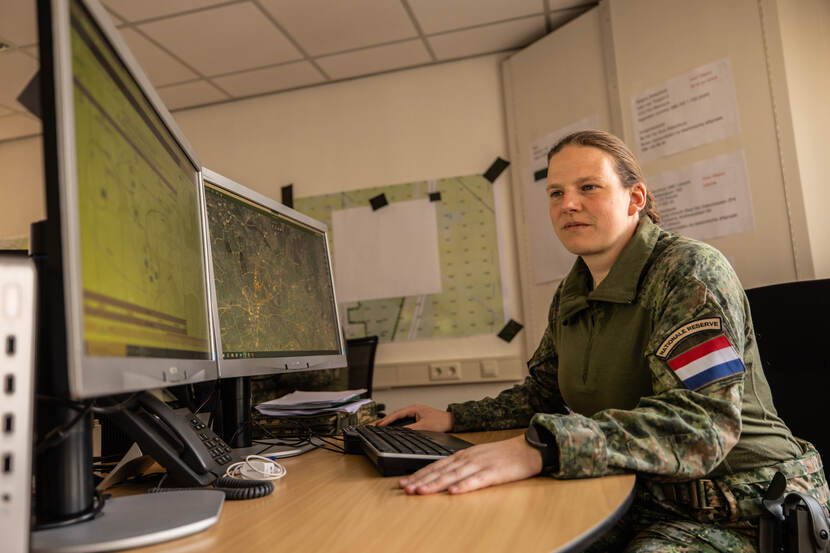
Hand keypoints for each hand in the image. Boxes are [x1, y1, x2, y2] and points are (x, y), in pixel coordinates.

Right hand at [376, 404, 452, 431]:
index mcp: (414, 408)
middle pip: (397, 414)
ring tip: (383, 425)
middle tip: (377, 425)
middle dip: (387, 420)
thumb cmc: (441, 421)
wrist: (452, 421)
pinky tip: (395, 426)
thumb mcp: (424, 426)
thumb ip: (411, 429)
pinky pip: (405, 419)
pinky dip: (398, 422)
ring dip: (392, 421)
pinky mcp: (419, 417)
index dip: (387, 420)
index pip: (397, 414)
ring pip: (401, 417)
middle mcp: (414, 409)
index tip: (379, 424)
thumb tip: (400, 432)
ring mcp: (416, 412)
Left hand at [399, 435, 542, 494]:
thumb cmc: (503, 454)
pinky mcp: (494, 473)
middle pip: (440, 470)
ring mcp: (481, 465)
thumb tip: (441, 476)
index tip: (404, 482)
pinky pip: (477, 480)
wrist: (527, 448)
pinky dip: (464, 486)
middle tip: (405, 489)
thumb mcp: (477, 456)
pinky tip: (453, 492)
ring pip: (454, 475)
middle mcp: (468, 458)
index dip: (419, 474)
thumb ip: (460, 465)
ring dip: (436, 483)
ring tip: (421, 491)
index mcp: (463, 455)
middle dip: (421, 480)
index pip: (436, 465)